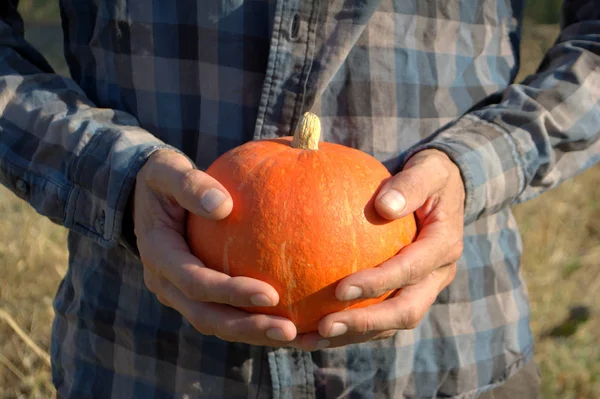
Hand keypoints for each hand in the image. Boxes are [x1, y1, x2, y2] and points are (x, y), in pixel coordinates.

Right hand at [133, 150, 296, 345]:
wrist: (146, 196)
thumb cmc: (162, 178)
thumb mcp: (168, 170)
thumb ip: (190, 184)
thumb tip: (223, 206)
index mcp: (159, 255)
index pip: (195, 283)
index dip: (231, 292)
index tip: (271, 294)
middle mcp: (166, 283)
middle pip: (207, 316)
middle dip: (248, 328)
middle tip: (289, 330)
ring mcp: (180, 293)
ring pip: (218, 323)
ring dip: (256, 334)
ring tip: (300, 337)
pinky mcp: (197, 294)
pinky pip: (227, 313)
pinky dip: (257, 322)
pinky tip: (296, 322)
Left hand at [293, 149, 463, 349]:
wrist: (445, 190)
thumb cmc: (431, 175)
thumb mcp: (428, 169)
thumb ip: (409, 185)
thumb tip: (383, 206)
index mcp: (443, 246)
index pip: (410, 271)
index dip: (378, 284)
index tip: (339, 290)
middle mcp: (437, 274)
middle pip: (405, 311)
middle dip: (365, 323)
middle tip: (323, 326)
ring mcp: (424, 287)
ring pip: (391, 322)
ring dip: (353, 334)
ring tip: (309, 339)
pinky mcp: (407, 291)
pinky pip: (380, 314)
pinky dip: (350, 326)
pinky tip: (312, 327)